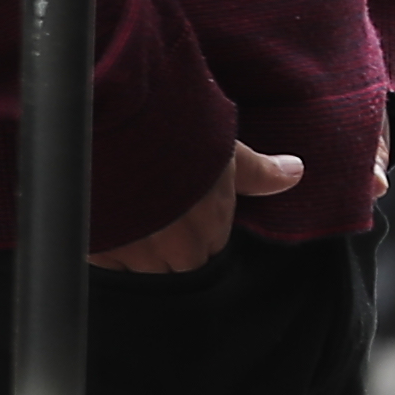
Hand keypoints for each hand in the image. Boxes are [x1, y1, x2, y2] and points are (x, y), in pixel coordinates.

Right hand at [92, 141, 300, 276]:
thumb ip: (257, 171)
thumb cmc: (171, 132)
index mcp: (209, 225)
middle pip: (176, 267)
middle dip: (168, 248)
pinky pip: (106, 264)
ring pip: (140, 270)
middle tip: (154, 212)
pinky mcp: (99, 251)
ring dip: (135, 251)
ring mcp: (135, 253)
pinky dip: (105, 247)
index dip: (197, 230)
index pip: (209, 249)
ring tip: (126, 216)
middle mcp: (176, 248)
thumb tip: (295, 173)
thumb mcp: (221, 148)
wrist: (115, 124)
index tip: (184, 209)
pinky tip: (104, 221)